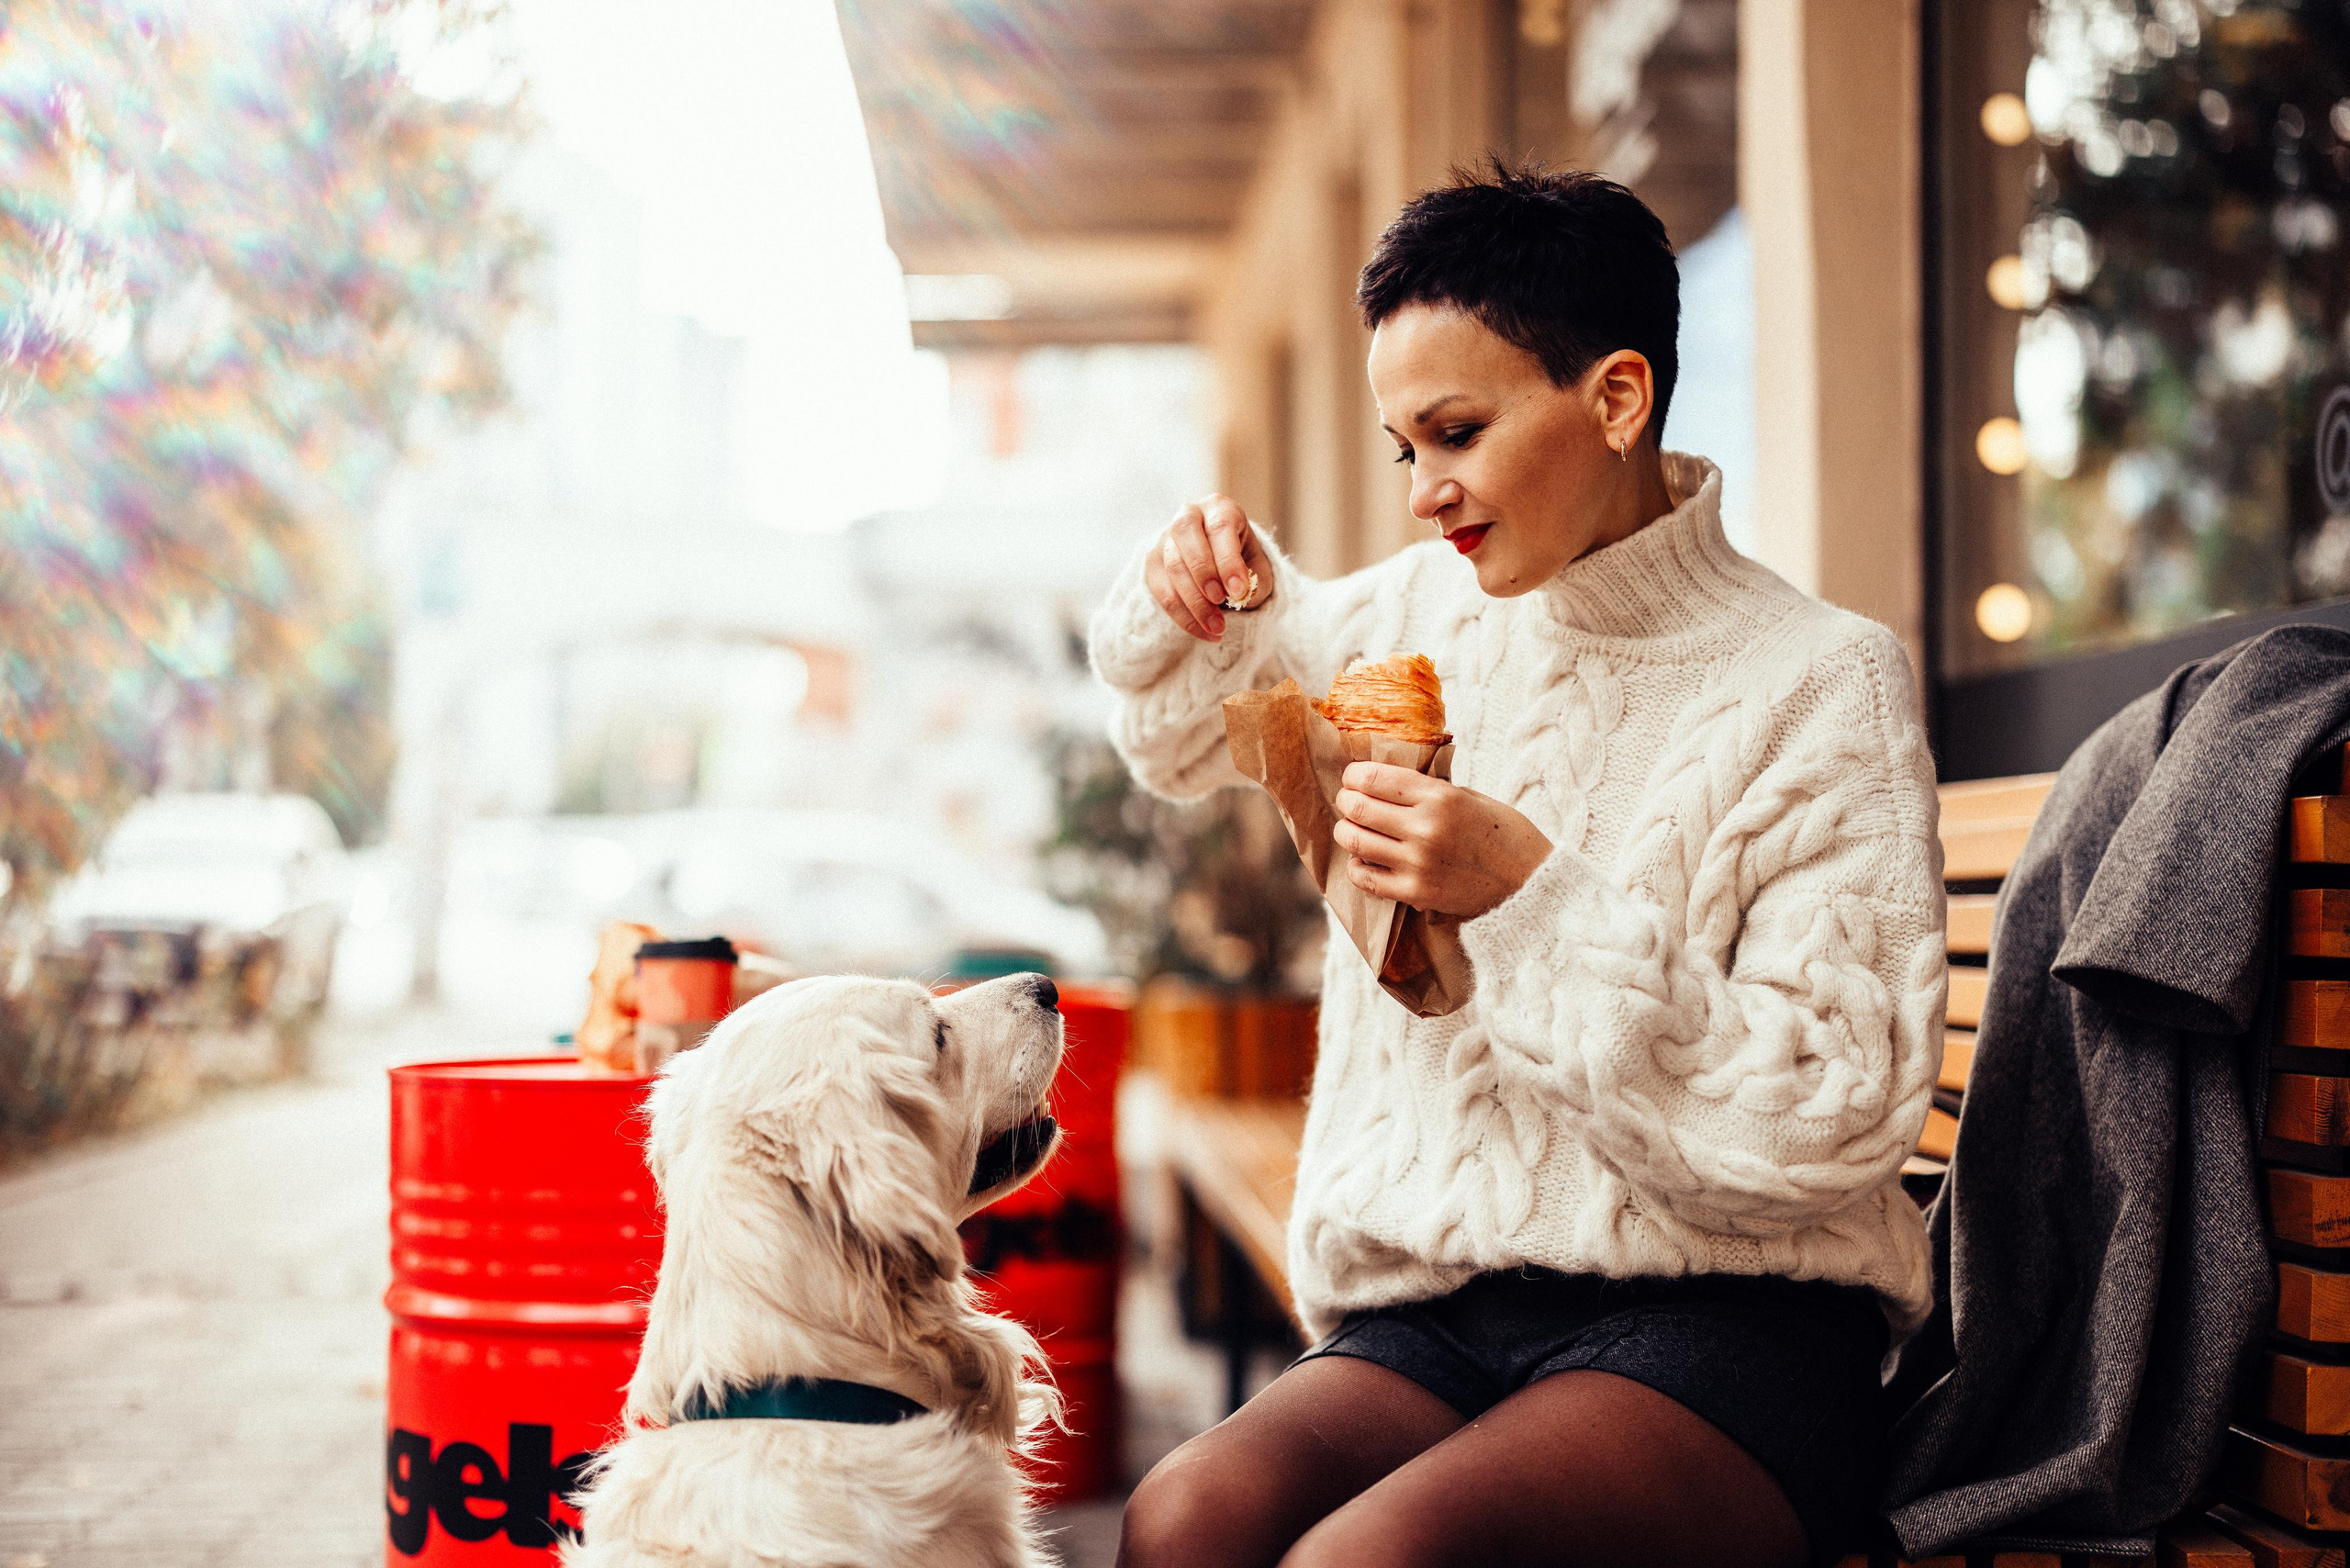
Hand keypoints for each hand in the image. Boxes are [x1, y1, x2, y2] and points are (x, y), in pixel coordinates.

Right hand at [1143, 494, 1269, 641]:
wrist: (1220, 566)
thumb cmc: (1243, 563)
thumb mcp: (1258, 567)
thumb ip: (1254, 578)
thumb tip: (1239, 594)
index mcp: (1219, 508)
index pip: (1220, 527)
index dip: (1228, 560)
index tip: (1239, 591)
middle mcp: (1189, 515)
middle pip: (1186, 535)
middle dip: (1203, 572)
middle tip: (1220, 601)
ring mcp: (1166, 539)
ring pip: (1173, 566)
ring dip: (1195, 602)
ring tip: (1218, 627)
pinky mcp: (1153, 563)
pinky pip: (1162, 591)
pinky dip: (1184, 616)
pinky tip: (1204, 632)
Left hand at [1334, 762, 1552, 917]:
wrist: (1532, 884)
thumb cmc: (1506, 835)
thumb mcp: (1472, 797)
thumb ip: (1429, 791)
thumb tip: (1387, 782)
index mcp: (1440, 797)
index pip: (1374, 778)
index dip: (1354, 775)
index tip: (1353, 777)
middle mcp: (1425, 828)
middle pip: (1358, 807)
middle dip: (1347, 800)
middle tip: (1349, 801)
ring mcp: (1418, 863)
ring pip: (1356, 841)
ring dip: (1347, 831)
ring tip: (1352, 828)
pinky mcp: (1416, 894)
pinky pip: (1366, 877)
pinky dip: (1357, 865)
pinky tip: (1364, 858)